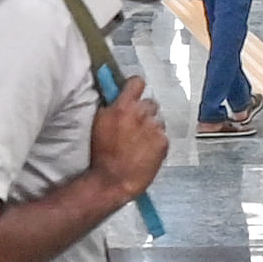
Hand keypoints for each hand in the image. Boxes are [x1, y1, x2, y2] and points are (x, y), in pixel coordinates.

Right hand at [87, 79, 172, 205]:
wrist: (112, 179)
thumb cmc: (101, 153)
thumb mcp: (99, 123)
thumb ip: (110, 106)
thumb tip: (115, 94)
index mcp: (122, 107)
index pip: (138, 82)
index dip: (136, 87)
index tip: (134, 93)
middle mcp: (141, 113)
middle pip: (151, 103)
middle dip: (145, 112)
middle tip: (137, 125)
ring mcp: (154, 128)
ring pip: (158, 120)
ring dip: (152, 127)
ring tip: (142, 142)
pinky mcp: (163, 142)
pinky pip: (163, 136)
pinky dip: (157, 142)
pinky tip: (147, 152)